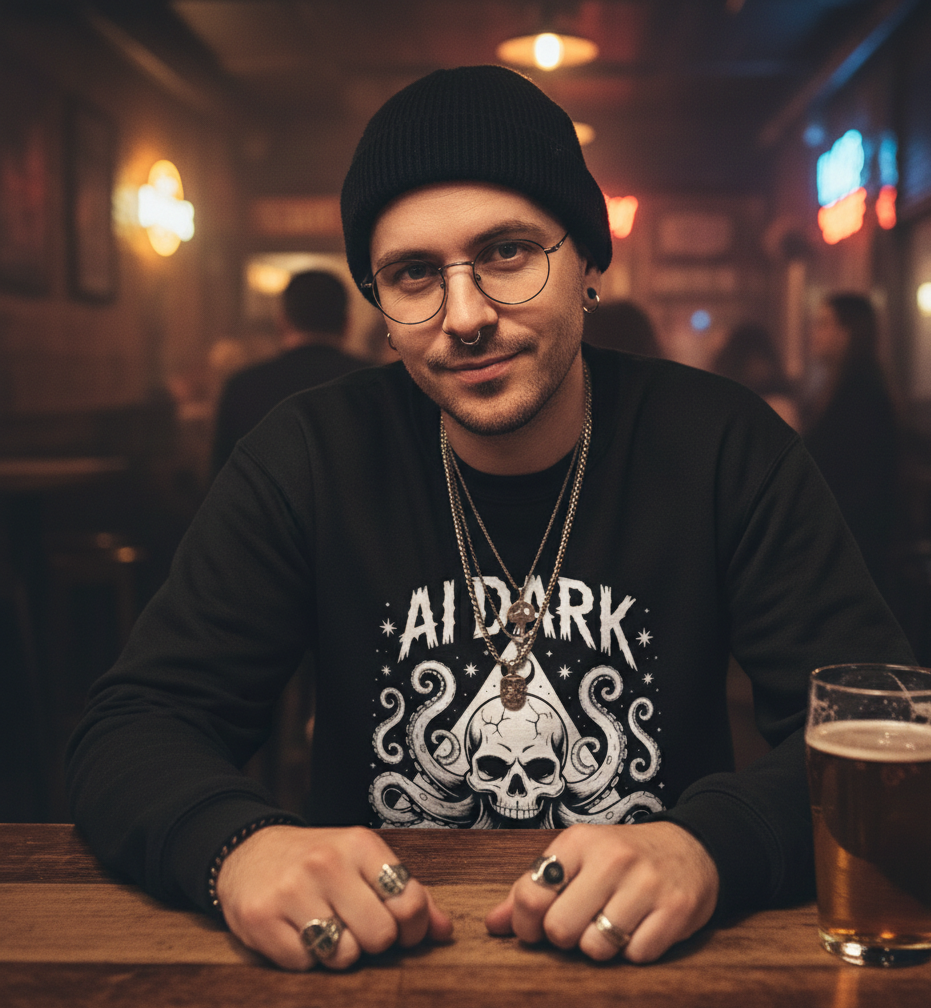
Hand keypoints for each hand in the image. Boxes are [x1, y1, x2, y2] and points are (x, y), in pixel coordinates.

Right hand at [215, 824, 452, 969]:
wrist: (247, 851)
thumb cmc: (318, 861)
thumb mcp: (364, 862)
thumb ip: (410, 895)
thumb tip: (445, 931)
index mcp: (360, 844)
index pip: (409, 902)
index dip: (411, 928)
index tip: (399, 927)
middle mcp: (327, 863)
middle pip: (380, 935)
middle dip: (373, 941)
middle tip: (356, 926)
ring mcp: (292, 890)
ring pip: (344, 955)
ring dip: (339, 951)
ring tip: (326, 926)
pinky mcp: (261, 919)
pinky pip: (304, 964)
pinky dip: (305, 957)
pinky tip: (296, 931)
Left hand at [485, 821, 718, 962]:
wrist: (691, 847)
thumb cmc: (621, 858)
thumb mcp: (575, 859)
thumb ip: (531, 890)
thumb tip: (493, 925)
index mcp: (579, 842)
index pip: (530, 895)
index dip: (526, 925)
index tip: (537, 926)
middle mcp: (612, 859)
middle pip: (560, 929)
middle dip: (565, 937)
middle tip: (581, 923)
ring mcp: (646, 884)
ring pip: (596, 948)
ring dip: (600, 946)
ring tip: (612, 923)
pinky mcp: (675, 910)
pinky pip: (636, 955)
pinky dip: (634, 950)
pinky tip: (640, 927)